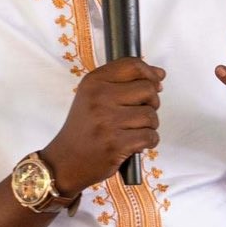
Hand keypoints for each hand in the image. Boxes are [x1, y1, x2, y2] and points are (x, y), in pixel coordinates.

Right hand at [43, 57, 163, 192]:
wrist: (66, 161)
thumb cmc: (85, 128)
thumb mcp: (93, 97)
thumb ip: (124, 82)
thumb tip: (160, 74)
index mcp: (93, 82)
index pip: (132, 65)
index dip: (150, 73)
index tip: (155, 84)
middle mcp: (99, 98)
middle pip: (148, 89)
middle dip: (152, 103)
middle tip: (140, 114)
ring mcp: (107, 121)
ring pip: (151, 115)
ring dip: (149, 126)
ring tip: (133, 131)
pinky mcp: (116, 144)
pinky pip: (150, 136)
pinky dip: (149, 141)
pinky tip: (135, 143)